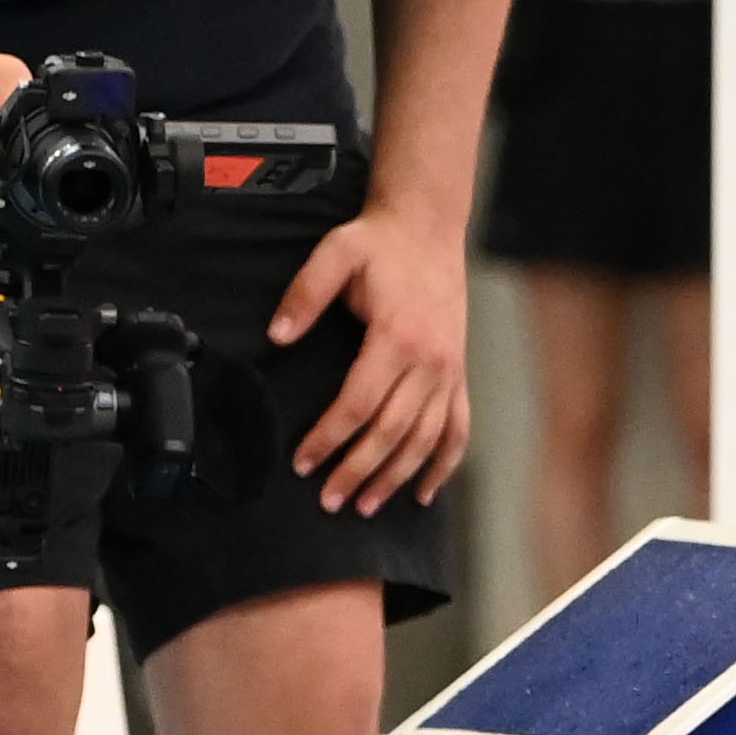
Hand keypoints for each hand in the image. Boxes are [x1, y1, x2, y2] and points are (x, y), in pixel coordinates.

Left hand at [270, 193, 473, 513]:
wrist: (429, 227)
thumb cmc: (379, 243)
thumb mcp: (335, 253)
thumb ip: (304, 294)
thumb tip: (277, 336)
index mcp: (398, 336)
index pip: (359, 403)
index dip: (329, 437)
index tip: (302, 462)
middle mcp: (430, 361)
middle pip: (392, 432)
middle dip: (358, 471)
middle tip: (330, 501)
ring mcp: (449, 371)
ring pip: (425, 439)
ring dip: (396, 478)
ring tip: (367, 506)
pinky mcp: (458, 374)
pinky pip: (458, 429)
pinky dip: (445, 465)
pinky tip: (426, 493)